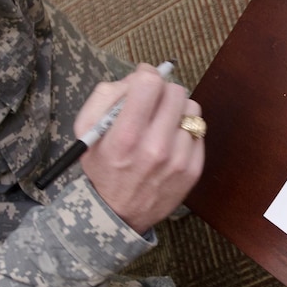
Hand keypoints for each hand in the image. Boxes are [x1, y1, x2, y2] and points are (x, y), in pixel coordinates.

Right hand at [75, 63, 203, 232]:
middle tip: (152, 105)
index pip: (150, 84)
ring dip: (177, 110)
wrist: (117, 213)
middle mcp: (155, 147)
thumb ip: (108, 94)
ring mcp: (178, 160)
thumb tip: (142, 73)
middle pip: (176, 92)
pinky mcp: (193, 169)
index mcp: (125, 136)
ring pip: (192, 109)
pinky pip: (199, 130)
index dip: (146, 77)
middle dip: (163, 92)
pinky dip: (185, 130)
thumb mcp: (87, 129)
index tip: (142, 85)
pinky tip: (170, 141)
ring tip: (162, 123)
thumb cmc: (102, 166)